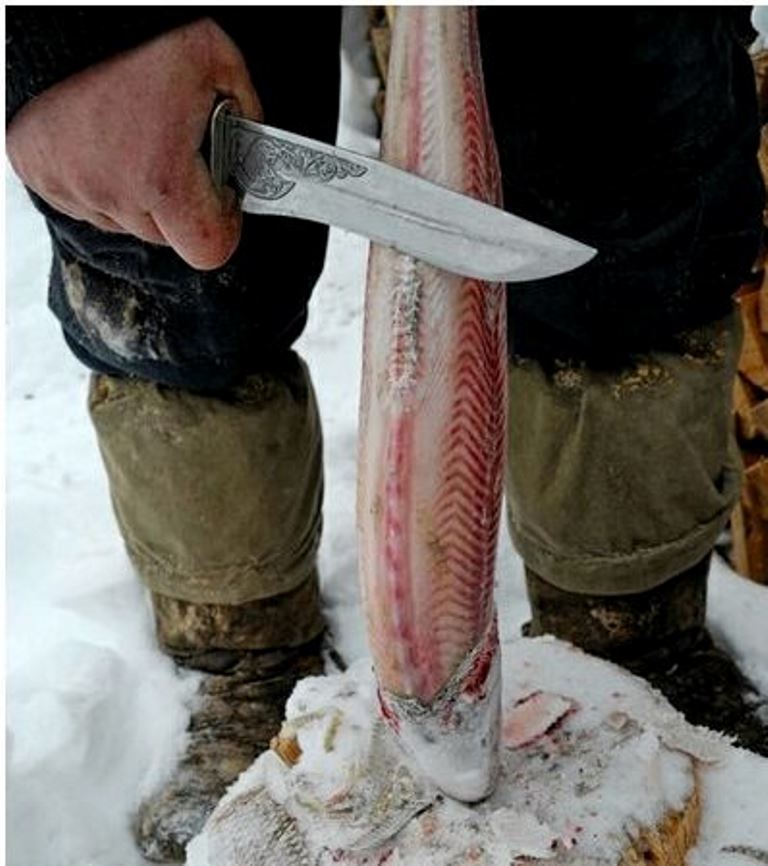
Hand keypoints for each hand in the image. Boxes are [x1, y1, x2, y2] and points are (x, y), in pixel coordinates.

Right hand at [7, 18, 260, 269]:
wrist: (57, 2)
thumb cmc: (141, 30)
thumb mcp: (218, 60)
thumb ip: (246, 114)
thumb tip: (251, 149)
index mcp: (162, 178)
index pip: (208, 250)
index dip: (223, 227)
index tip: (223, 197)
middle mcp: (113, 194)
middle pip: (165, 236)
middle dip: (180, 206)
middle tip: (178, 155)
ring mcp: (70, 186)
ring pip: (123, 221)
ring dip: (136, 195)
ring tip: (136, 139)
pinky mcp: (37, 171)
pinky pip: (82, 201)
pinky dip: (98, 180)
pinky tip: (102, 139)